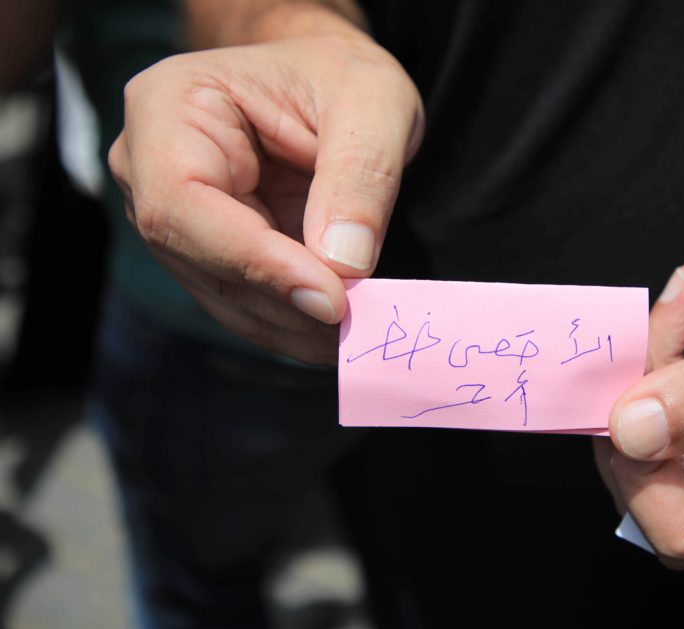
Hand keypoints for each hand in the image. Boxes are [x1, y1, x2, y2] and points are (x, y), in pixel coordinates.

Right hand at [108, 13, 423, 363]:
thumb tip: (343, 262)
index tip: (331, 299)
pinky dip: (294, 325)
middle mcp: (150, 168)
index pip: (184, 205)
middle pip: (199, 261)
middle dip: (283, 304)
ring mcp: (176, 218)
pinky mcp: (208, 254)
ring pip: (222, 295)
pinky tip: (341, 334)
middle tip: (359, 329)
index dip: (255, 262)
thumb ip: (361, 174)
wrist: (329, 85)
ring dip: (293, 326)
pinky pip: (244, 303)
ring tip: (360, 336)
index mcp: (169, 107)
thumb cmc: (341, 77)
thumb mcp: (372, 102)